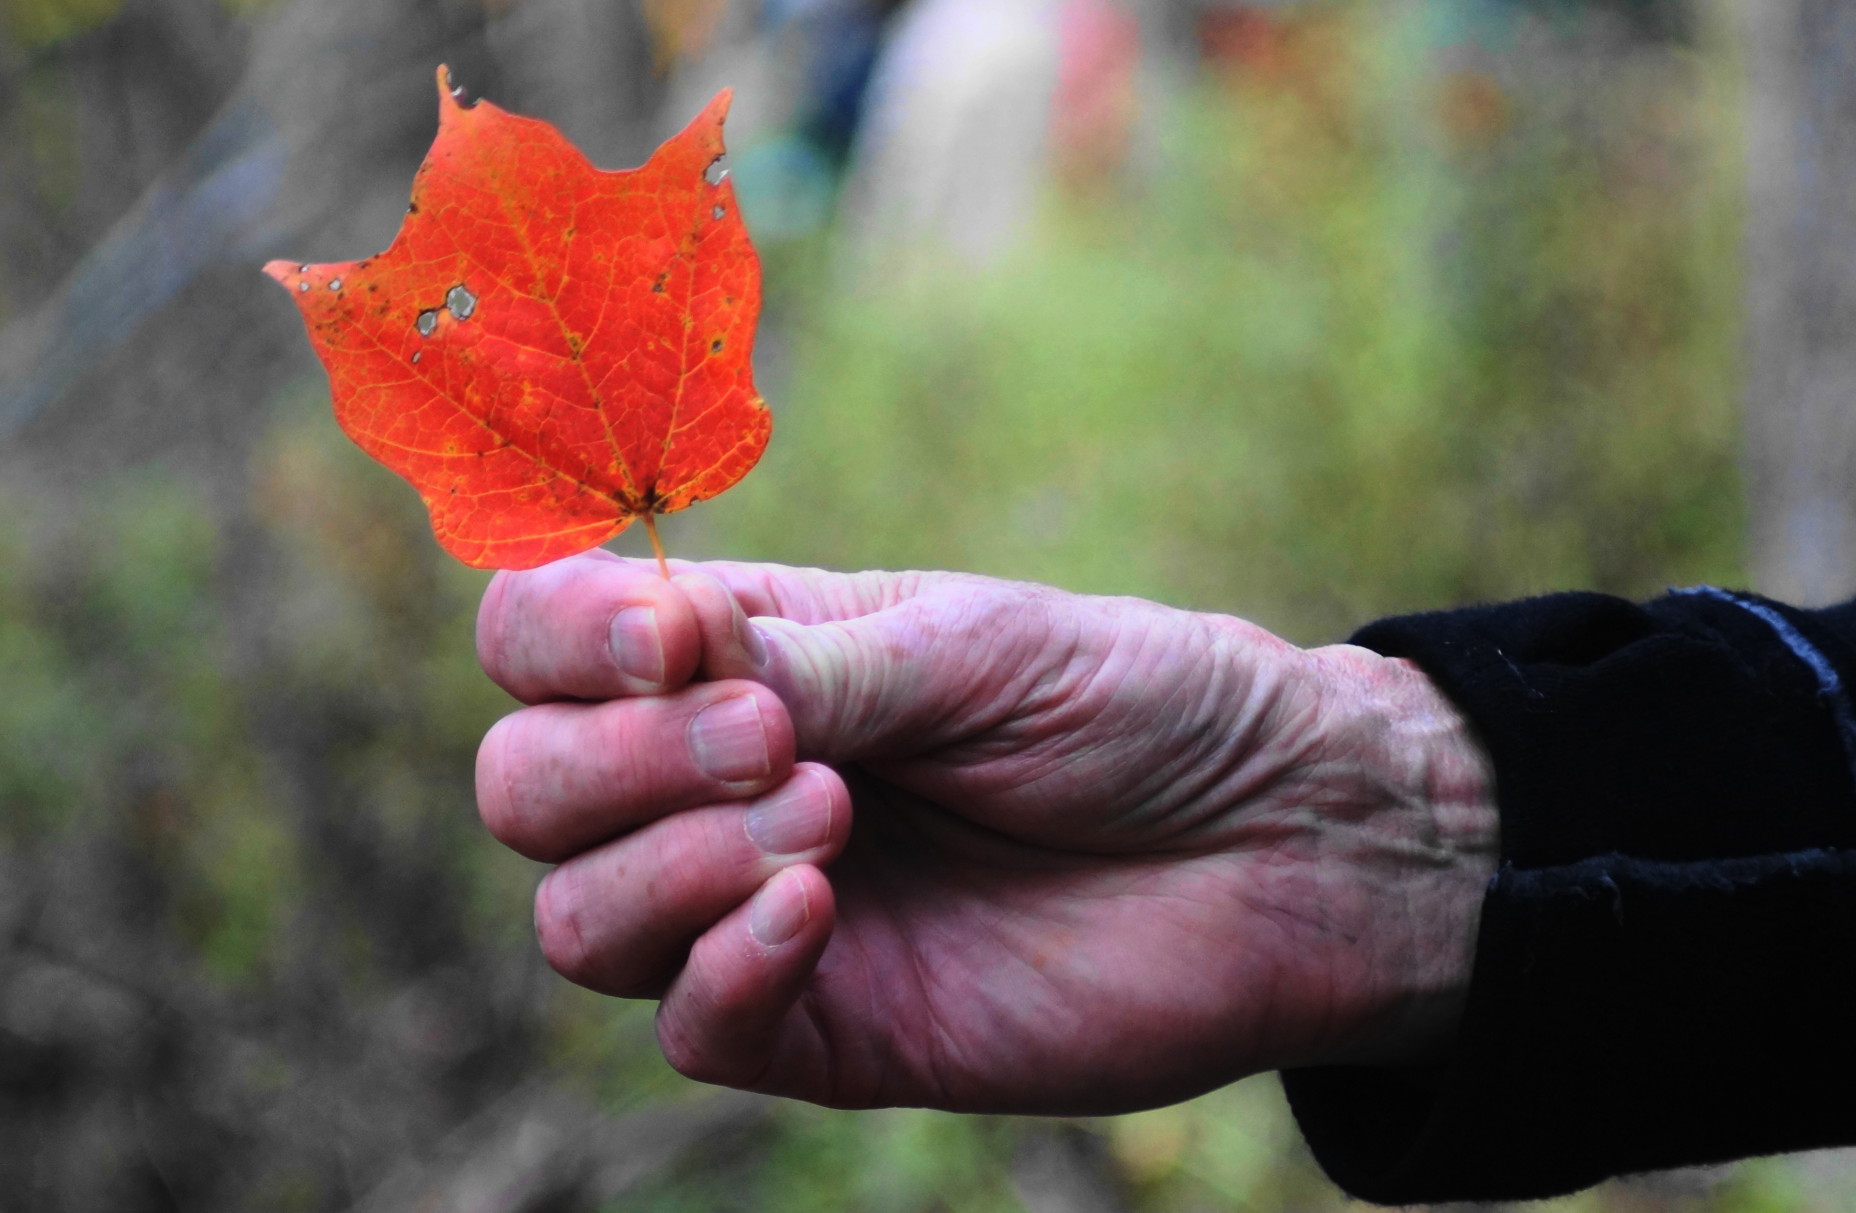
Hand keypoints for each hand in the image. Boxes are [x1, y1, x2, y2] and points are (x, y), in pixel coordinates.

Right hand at [474, 552, 1496, 1114]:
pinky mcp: (825, 1028)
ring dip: (667, 862)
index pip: (542, 643)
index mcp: (747, 658)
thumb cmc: (1141, 706)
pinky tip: (821, 907)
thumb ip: (799, 657)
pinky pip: (689, 1027)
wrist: (1283, 843)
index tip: (665, 642)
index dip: (558, 638)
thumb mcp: (969, 645)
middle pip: (526, 788)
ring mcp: (763, 913)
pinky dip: (723, 963)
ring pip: (575, 919)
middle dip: (613, 761)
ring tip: (829, 813)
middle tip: (780, 737)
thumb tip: (644, 648)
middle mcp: (722, 786)